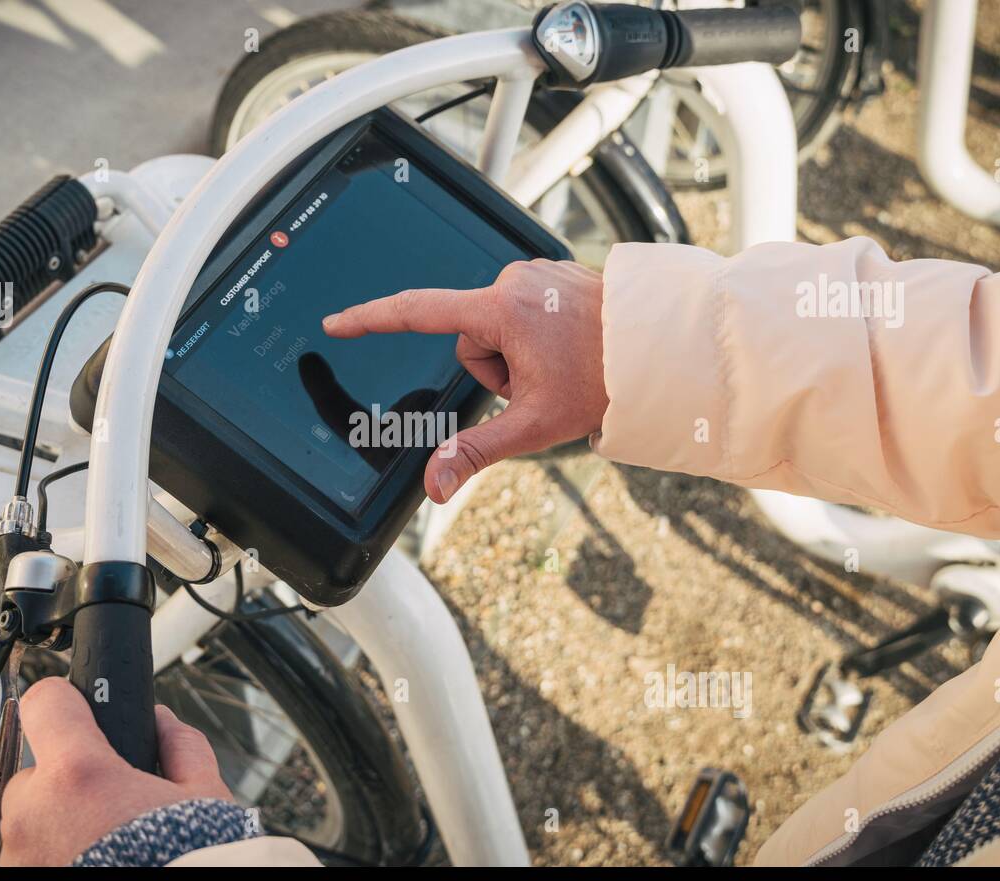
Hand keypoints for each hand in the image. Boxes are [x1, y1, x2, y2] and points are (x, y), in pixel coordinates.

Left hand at [0, 677, 232, 865]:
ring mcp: (19, 859)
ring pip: (29, 822)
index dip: (67, 703)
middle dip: (69, 783)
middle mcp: (34, 813)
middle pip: (36, 772)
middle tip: (112, 807)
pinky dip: (54, 859)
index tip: (82, 713)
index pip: (44, 703)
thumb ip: (180, 747)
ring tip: (106, 849)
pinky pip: (29, 859)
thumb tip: (161, 722)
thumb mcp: (204, 796)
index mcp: (79, 775)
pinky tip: (94, 868)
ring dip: (57, 827)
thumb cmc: (193, 862)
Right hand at [322, 259, 606, 502]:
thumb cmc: (604, 381)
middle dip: (496, 370)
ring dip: (518, 356)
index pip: (415, 312)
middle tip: (540, 384)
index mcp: (499, 308)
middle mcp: (514, 280)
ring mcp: (536, 273)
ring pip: (499, 329)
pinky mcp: (554, 274)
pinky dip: (536, 338)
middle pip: (471, 340)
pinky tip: (569, 348)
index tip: (336, 323)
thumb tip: (433, 487)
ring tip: (561, 365)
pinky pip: (524, 313)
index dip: (368, 320)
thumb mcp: (534, 424)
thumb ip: (475, 452)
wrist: (662, 350)